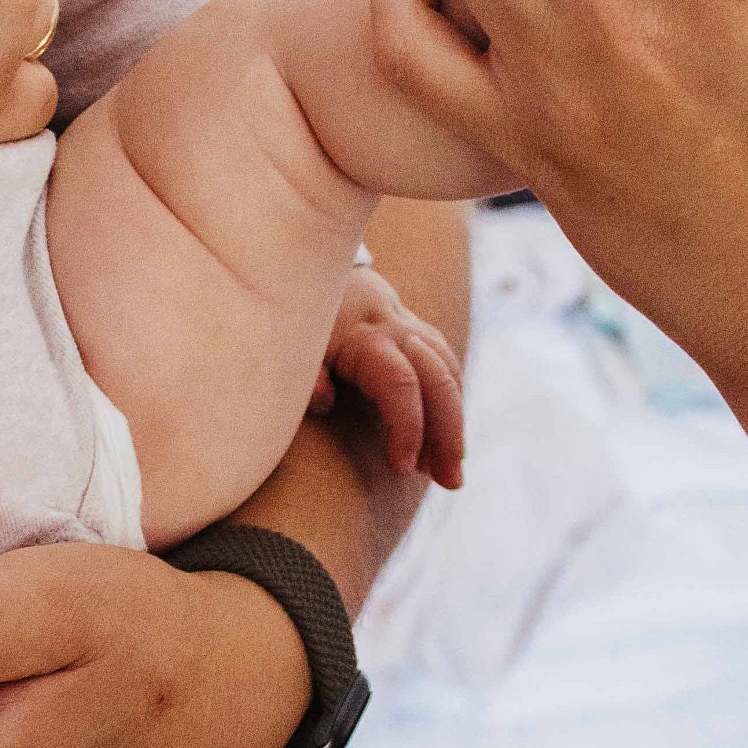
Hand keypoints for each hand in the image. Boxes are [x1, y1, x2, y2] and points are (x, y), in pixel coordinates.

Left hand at [308, 266, 464, 487]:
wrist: (315, 265)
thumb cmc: (300, 318)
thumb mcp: (292, 344)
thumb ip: (305, 374)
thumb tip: (325, 402)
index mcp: (365, 338)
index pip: (400, 385)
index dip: (408, 428)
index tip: (403, 467)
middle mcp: (397, 330)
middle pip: (439, 380)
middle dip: (448, 433)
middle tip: (449, 481)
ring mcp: (413, 328)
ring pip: (450, 373)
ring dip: (455, 424)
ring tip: (450, 472)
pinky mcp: (419, 332)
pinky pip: (447, 367)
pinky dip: (452, 403)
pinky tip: (447, 438)